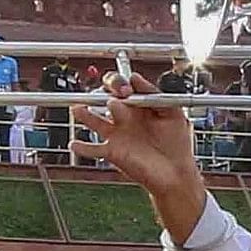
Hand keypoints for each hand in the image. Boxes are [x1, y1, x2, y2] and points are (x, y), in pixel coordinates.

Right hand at [74, 75, 210, 240]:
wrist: (176, 173)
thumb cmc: (176, 144)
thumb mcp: (172, 113)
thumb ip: (154, 94)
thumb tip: (135, 77)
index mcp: (138, 106)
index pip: (122, 86)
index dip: (120, 83)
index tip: (126, 89)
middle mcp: (125, 118)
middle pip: (105, 97)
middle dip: (106, 92)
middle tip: (115, 96)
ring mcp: (117, 135)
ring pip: (94, 120)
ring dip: (84, 113)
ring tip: (78, 108)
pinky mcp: (112, 152)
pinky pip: (92, 149)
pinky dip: (81, 147)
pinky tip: (74, 143)